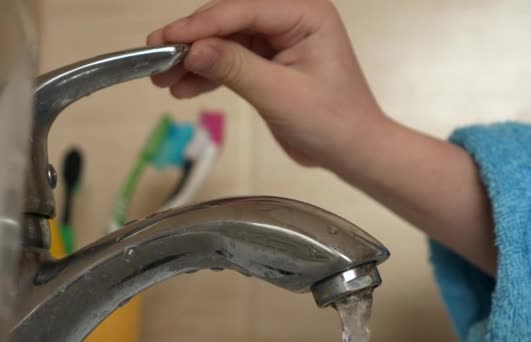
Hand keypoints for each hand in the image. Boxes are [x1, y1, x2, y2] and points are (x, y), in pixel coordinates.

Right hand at [147, 0, 386, 167]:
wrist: (351, 150)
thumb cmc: (335, 122)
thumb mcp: (281, 94)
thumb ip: (236, 68)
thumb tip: (193, 49)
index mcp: (306, 14)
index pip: (244, 9)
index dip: (202, 24)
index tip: (169, 38)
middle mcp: (292, 20)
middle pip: (230, 20)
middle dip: (193, 41)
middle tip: (158, 58)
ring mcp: (279, 40)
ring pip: (225, 40)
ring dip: (195, 59)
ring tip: (165, 79)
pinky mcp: (270, 61)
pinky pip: (231, 60)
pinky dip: (208, 73)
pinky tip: (186, 87)